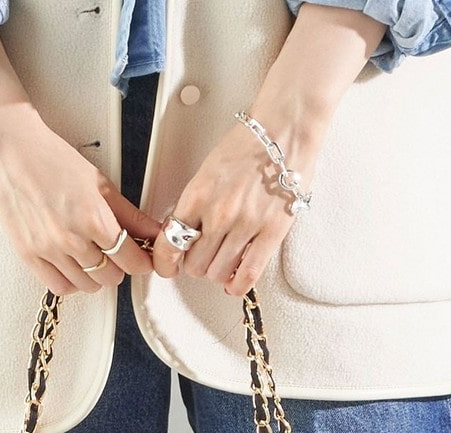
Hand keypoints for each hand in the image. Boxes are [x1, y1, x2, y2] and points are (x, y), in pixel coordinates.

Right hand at [0, 29, 158, 294]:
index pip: (130, 260)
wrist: (9, 150)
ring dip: (96, 275)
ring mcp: (49, 251)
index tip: (140, 257)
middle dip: (118, 266)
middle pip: (110, 276)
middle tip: (114, 251)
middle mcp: (72, 241)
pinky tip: (73, 267)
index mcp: (95, 219)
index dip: (140, 261)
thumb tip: (155, 233)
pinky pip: (59, 286)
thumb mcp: (99, 183)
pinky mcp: (28, 255)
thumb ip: (129, 214)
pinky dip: (72, 282)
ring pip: (87, 285)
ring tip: (92, 257)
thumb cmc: (54, 159)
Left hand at [152, 1, 387, 295]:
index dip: (166, 262)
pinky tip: (234, 283)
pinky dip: (237, 285)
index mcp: (197, 196)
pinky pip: (248, 274)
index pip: (169, 245)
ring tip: (223, 260)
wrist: (285, 129)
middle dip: (195, 264)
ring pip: (217, 273)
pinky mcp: (271, 232)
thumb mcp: (207, 172)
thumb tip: (183, 234)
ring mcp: (246, 225)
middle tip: (203, 255)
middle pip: (194, 265)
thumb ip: (193, 205)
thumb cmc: (247, 145)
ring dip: (217, 272)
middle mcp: (218, 214)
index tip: (169, 265)